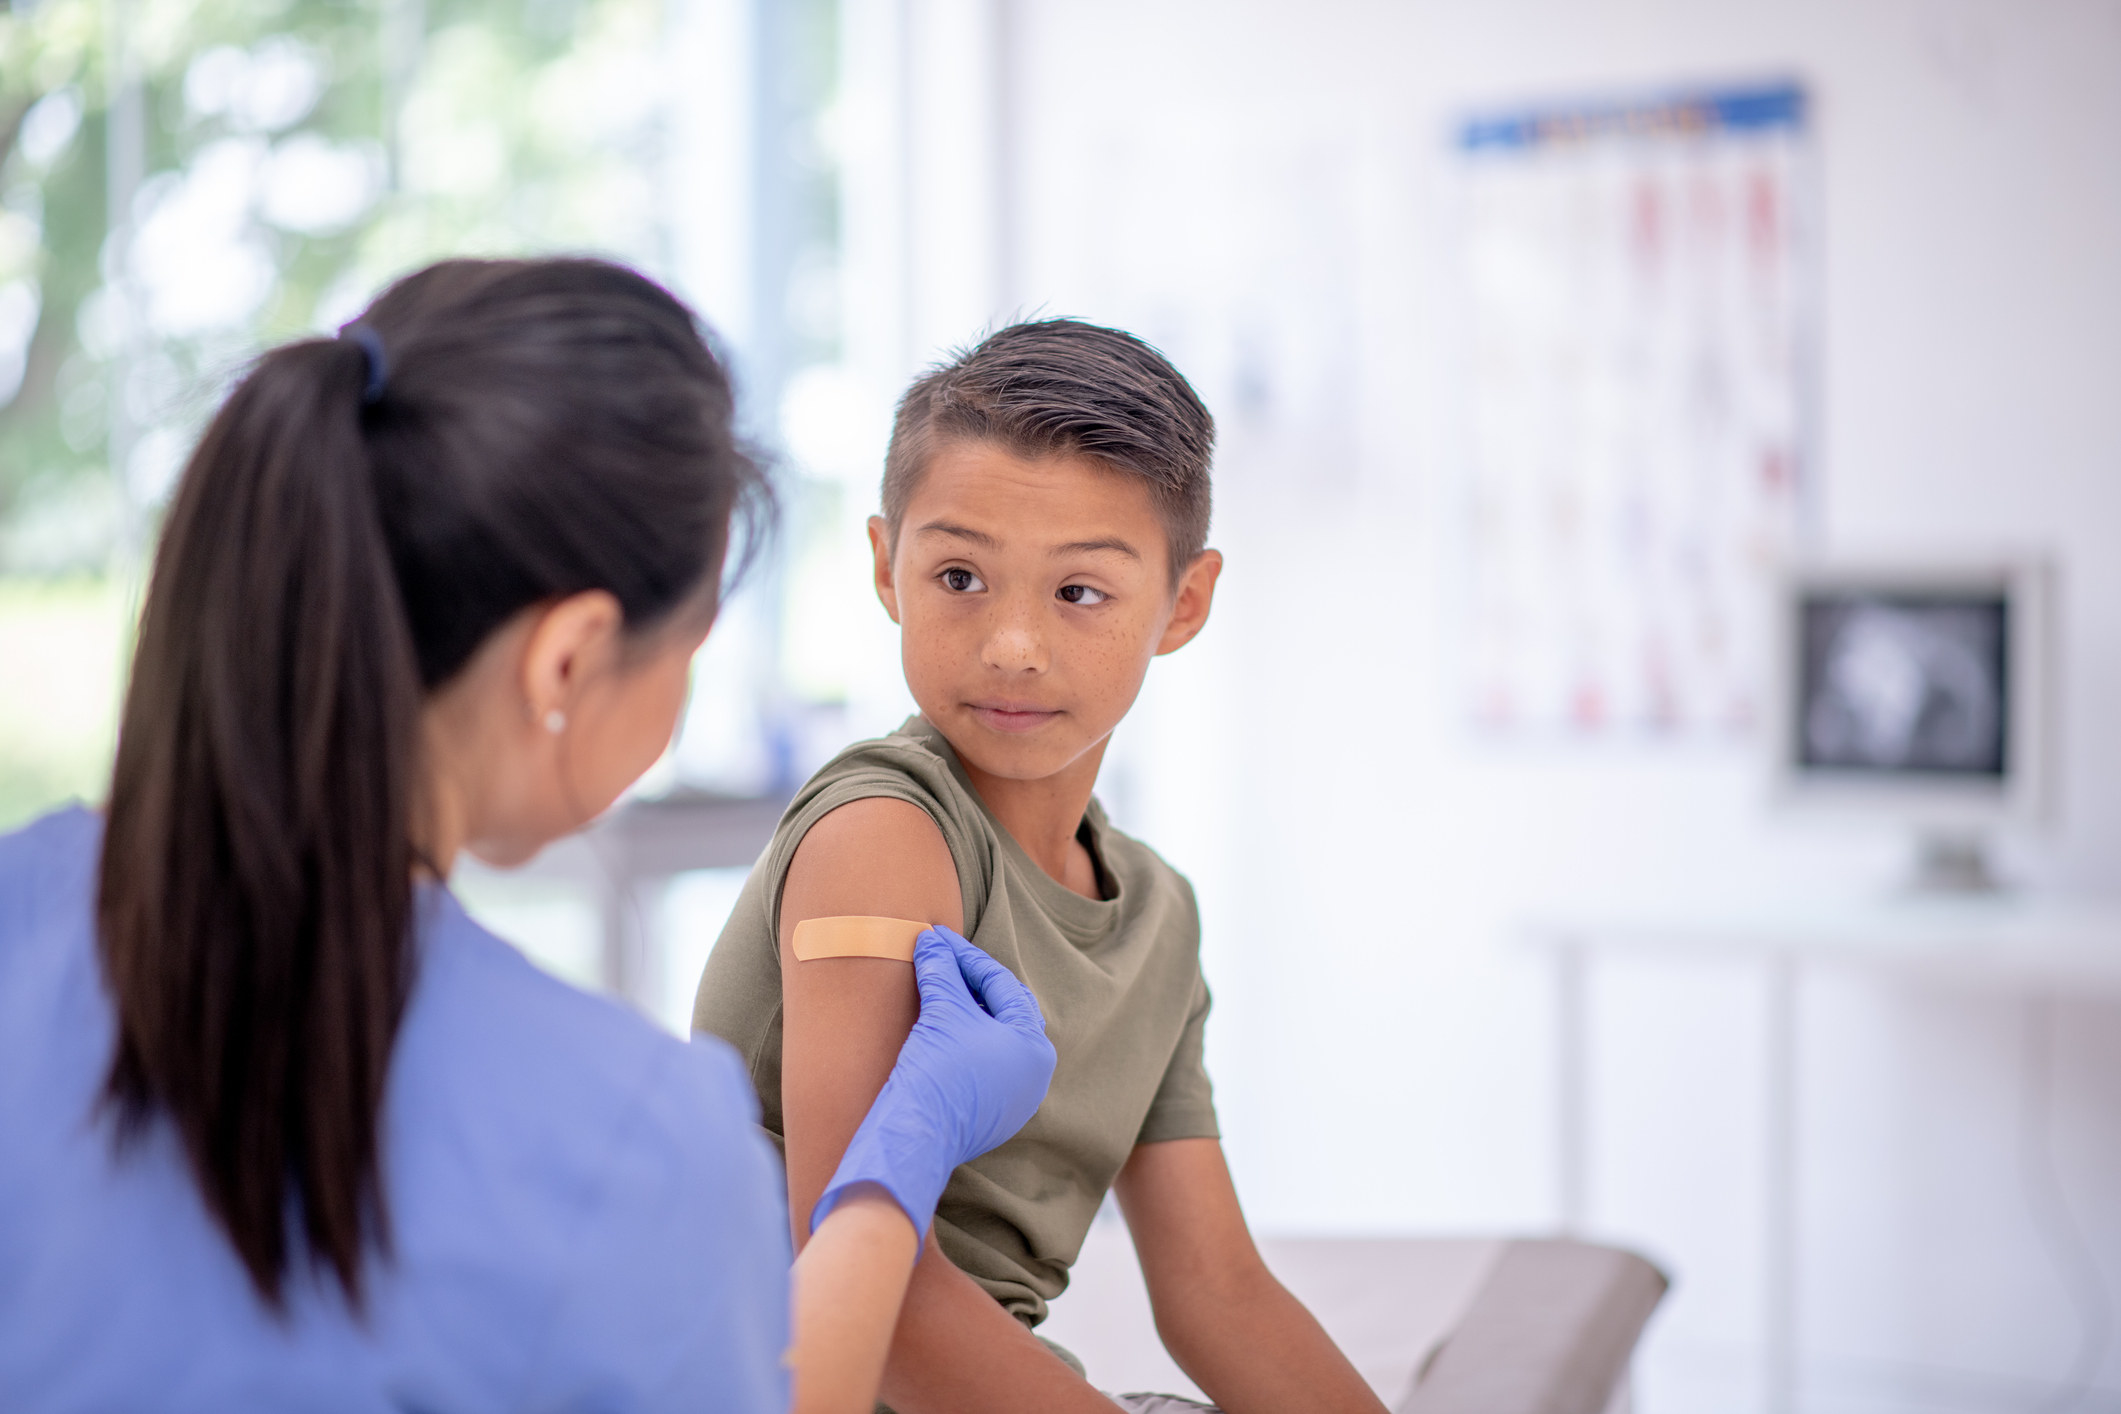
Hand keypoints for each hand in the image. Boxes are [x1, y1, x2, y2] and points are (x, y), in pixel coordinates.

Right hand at [812, 927, 1055, 1236]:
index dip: (965, 957)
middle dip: (971, 983)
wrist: (916, 1136)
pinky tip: (939, 1030)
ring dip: (967, 1011)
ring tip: (938, 988)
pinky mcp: (991, 1117)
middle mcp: (1034, 1073)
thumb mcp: (942, 1012)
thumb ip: (942, 971)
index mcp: (1034, 1044)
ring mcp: (1015, 1099)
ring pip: (993, 1039)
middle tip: (941, 958)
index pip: (1001, 984)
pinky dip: (963, 1042)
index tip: (937, 939)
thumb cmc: (938, 1072)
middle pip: (1003, 1010)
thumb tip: (931, 940)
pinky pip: (982, 1067)